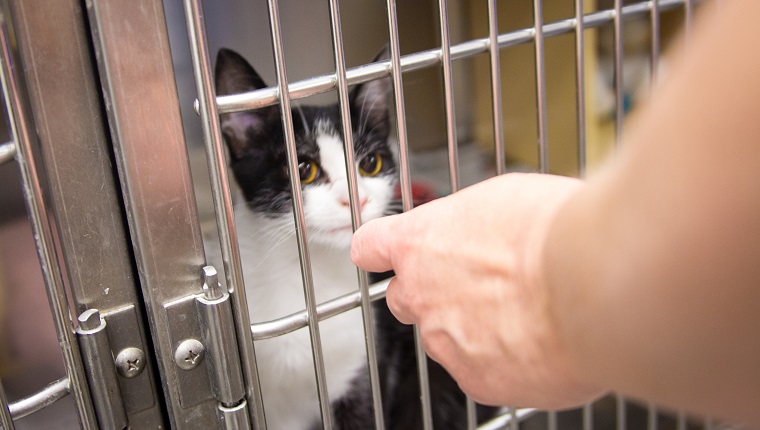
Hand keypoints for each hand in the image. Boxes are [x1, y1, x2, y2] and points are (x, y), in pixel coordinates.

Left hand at [351, 173, 602, 408]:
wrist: (591, 283)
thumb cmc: (552, 231)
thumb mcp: (501, 198)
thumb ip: (472, 224)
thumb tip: (481, 230)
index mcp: (419, 243)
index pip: (370, 247)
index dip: (380, 251)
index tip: (386, 253)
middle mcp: (421, 294)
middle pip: (405, 298)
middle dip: (432, 293)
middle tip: (478, 284)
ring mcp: (445, 342)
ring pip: (445, 337)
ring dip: (472, 328)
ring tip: (523, 313)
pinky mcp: (479, 381)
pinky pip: (480, 371)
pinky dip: (503, 361)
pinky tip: (537, 342)